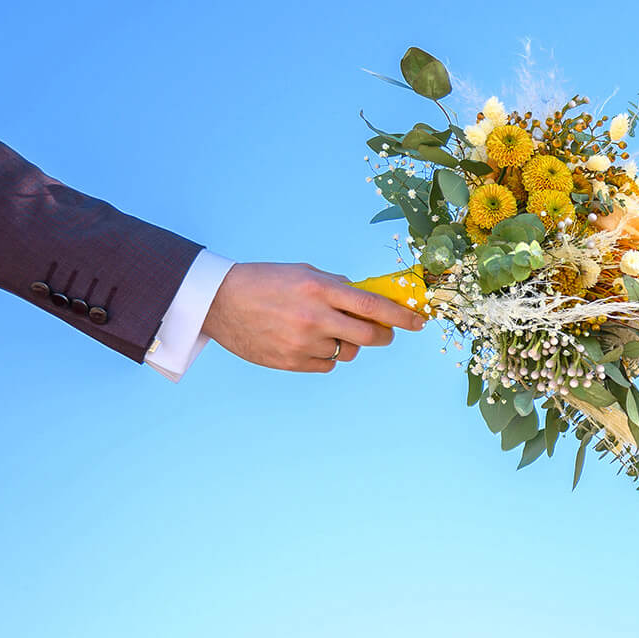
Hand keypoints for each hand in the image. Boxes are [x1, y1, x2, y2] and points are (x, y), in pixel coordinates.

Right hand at [202, 262, 425, 372]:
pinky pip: (328, 365)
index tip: (419, 322)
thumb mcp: (304, 272)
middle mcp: (314, 317)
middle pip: (370, 336)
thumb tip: (373, 299)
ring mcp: (302, 342)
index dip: (402, 316)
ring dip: (348, 343)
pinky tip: (308, 342)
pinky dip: (327, 355)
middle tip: (384, 332)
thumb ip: (339, 286)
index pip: (374, 306)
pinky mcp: (291, 362)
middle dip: (384, 335)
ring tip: (325, 329)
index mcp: (319, 289)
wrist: (219, 302)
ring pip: (348, 352)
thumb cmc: (266, 282)